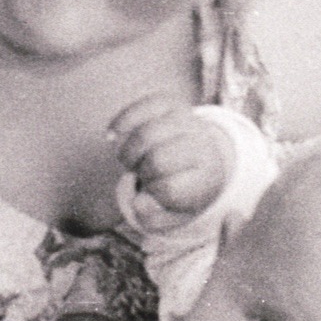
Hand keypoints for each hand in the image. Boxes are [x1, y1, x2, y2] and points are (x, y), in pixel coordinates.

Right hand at [109, 95, 231, 217]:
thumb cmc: (182, 189)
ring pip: (145, 134)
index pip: (169, 188)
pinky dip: (120, 124)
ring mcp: (187, 119)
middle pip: (156, 160)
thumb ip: (154, 218)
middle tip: (141, 174)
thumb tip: (138, 204)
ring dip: (128, 152)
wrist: (200, 157)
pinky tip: (113, 137)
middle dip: (140, 171)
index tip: (152, 191)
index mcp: (207, 176)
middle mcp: (202, 144)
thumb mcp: (175, 212)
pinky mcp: (170, 102)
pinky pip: (139, 108)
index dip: (151, 193)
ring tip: (132, 159)